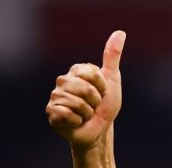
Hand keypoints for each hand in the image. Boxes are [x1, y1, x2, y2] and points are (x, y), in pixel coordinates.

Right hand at [46, 30, 125, 148]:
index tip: (102, 93)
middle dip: (95, 102)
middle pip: (85, 89)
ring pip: (77, 103)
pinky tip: (75, 121)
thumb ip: (112, 56)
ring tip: (85, 115)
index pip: (92, 73)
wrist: (98, 131)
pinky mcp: (52, 112)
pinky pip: (67, 114)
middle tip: (93, 107)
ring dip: (87, 113)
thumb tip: (120, 32)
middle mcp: (63, 80)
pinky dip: (77, 121)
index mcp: (77, 71)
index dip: (102, 87)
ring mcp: (55, 96)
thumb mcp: (112, 80)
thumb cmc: (105, 107)